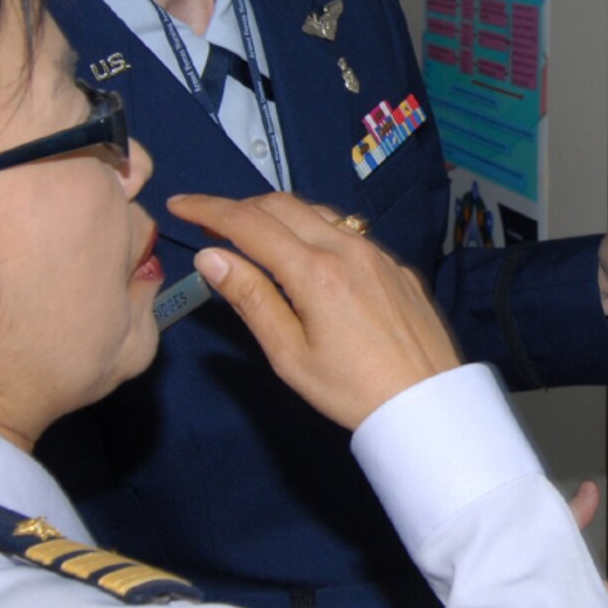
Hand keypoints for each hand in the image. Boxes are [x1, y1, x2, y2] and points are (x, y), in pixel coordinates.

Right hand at [169, 192, 460, 429]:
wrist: (428, 403)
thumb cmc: (352, 390)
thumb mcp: (289, 354)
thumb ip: (251, 299)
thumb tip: (211, 257)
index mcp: (314, 270)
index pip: (248, 223)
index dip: (208, 209)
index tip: (179, 204)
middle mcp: (347, 249)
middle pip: (282, 205)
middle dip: (239, 206)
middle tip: (208, 221)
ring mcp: (377, 254)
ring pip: (318, 212)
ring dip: (277, 213)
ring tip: (250, 233)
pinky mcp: (397, 266)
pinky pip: (348, 232)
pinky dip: (314, 229)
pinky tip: (306, 254)